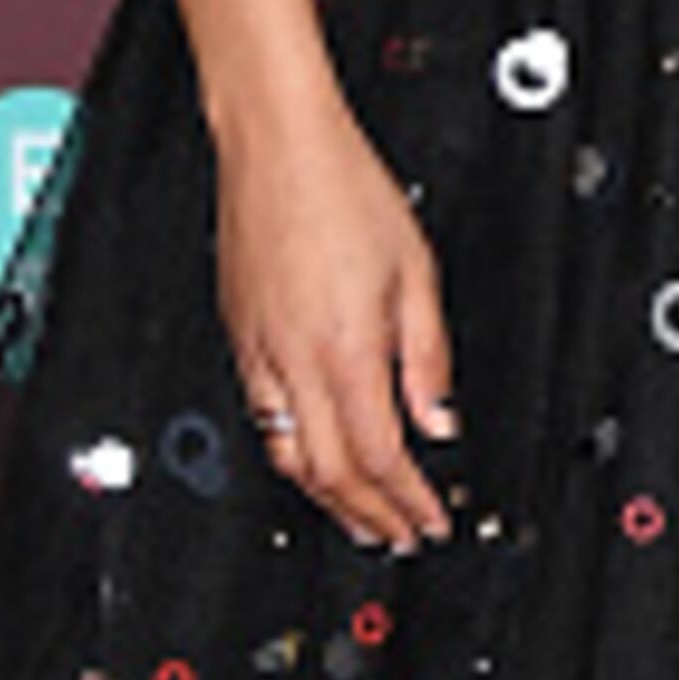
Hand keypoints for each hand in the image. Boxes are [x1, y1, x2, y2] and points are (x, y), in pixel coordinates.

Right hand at [219, 101, 458, 547]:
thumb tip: (440, 418)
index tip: (429, 520)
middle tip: (398, 535)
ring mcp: (258, 351)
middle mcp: (294, 360)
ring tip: (359, 516)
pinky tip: (313, 458)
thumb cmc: (342, 189)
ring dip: (326, 498)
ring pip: (288, 455)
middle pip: (329, 473)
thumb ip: (428, 355)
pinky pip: (263, 419)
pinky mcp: (238, 336)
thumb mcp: (416, 271)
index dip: (407, 500)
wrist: (276, 144)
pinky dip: (293, 454)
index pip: (379, 455)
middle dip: (367, 515)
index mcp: (345, 348)